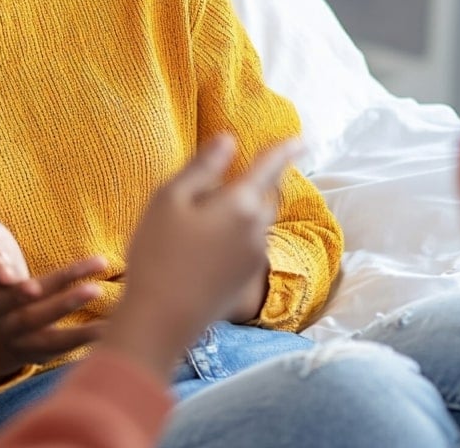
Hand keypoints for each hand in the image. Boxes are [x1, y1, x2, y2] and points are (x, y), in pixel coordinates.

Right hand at [0, 165, 107, 388]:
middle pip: (26, 307)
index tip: (8, 275)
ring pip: (44, 327)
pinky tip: (111, 326)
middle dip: (55, 297)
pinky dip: (85, 338)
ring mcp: (18, 335)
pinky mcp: (37, 350)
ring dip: (69, 310)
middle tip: (86, 285)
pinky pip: (61, 346)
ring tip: (98, 292)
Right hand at [101, 134, 300, 380]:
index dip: (285, 150)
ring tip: (213, 205)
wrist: (161, 321)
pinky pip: (250, 241)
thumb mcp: (169, 199)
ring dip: (247, 206)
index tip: (301, 139)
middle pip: (268, 194)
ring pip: (259, 219)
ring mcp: (255, 257)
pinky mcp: (246, 278)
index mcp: (241, 204)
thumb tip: (229, 140)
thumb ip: (203, 167)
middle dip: (263, 179)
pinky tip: (210, 238)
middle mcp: (258, 229)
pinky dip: (239, 229)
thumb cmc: (158, 253)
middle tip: (241, 170)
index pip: (270, 167)